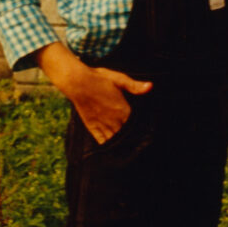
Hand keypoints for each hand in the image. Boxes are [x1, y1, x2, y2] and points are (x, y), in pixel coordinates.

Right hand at [36, 43, 150, 144]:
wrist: (77, 82)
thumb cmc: (99, 79)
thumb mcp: (119, 79)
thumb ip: (134, 86)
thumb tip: (150, 86)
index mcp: (123, 110)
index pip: (135, 125)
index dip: (140, 129)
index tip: (145, 132)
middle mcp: (114, 120)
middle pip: (126, 134)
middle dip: (131, 138)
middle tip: (136, 142)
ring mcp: (102, 124)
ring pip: (115, 139)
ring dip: (120, 143)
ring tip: (125, 147)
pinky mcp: (91, 126)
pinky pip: (101, 140)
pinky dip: (107, 144)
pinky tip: (111, 146)